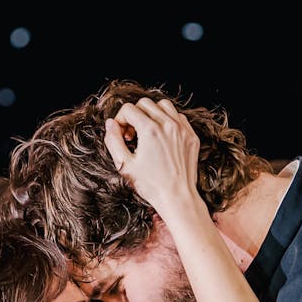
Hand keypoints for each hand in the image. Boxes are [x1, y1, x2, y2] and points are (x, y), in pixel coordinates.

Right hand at [104, 97, 200, 219]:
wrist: (177, 197)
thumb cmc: (151, 185)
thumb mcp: (124, 165)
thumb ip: (113, 141)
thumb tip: (110, 124)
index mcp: (150, 130)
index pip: (128, 109)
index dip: (120, 121)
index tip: (123, 136)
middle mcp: (167, 125)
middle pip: (145, 103)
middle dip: (134, 115)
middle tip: (133, 135)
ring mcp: (182, 129)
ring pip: (163, 105)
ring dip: (152, 113)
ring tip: (147, 131)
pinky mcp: (191, 136)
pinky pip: (178, 117)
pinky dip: (168, 121)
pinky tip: (162, 137)